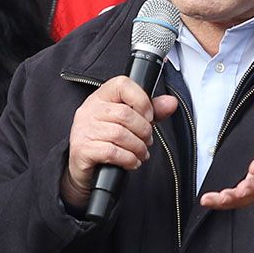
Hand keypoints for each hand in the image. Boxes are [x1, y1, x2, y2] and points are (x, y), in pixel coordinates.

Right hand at [61, 76, 178, 209]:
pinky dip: (128, 159)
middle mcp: (89, 110)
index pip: (122, 84)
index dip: (141, 99)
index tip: (149, 116)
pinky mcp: (82, 150)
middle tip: (147, 141)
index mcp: (101, 97)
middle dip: (144, 131)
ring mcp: (83, 130)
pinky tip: (131, 162)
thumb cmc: (107, 141)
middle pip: (125, 114)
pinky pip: (112, 152)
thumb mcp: (131, 123)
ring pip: (119, 134)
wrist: (84, 168)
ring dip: (138, 147)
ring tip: (141, 153)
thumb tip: (171, 102)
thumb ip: (151, 111)